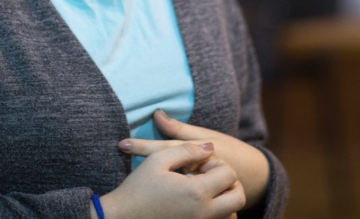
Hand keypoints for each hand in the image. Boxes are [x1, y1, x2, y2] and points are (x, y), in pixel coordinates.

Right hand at [97, 142, 244, 218]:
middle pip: (238, 197)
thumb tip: (210, 148)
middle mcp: (204, 212)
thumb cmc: (138, 187)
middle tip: (208, 177)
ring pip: (231, 213)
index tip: (199, 165)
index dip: (217, 164)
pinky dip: (216, 213)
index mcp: (197, 191)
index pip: (230, 174)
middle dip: (228, 183)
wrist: (122, 217)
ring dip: (224, 199)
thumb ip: (187, 150)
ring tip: (202, 190)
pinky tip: (196, 204)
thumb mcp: (159, 158)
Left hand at [119, 110, 269, 207]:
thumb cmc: (229, 150)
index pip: (164, 149)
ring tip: (134, 180)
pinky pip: (182, 198)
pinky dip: (170, 195)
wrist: (251, 177)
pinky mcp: (198, 202)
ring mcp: (194, 190)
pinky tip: (154, 196)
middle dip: (145, 166)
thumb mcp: (206, 136)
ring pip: (172, 185)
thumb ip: (180, 130)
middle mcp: (192, 175)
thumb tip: (157, 113)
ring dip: (153, 182)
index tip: (122, 144)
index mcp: (194, 156)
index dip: (142, 146)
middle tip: (123, 154)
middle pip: (165, 169)